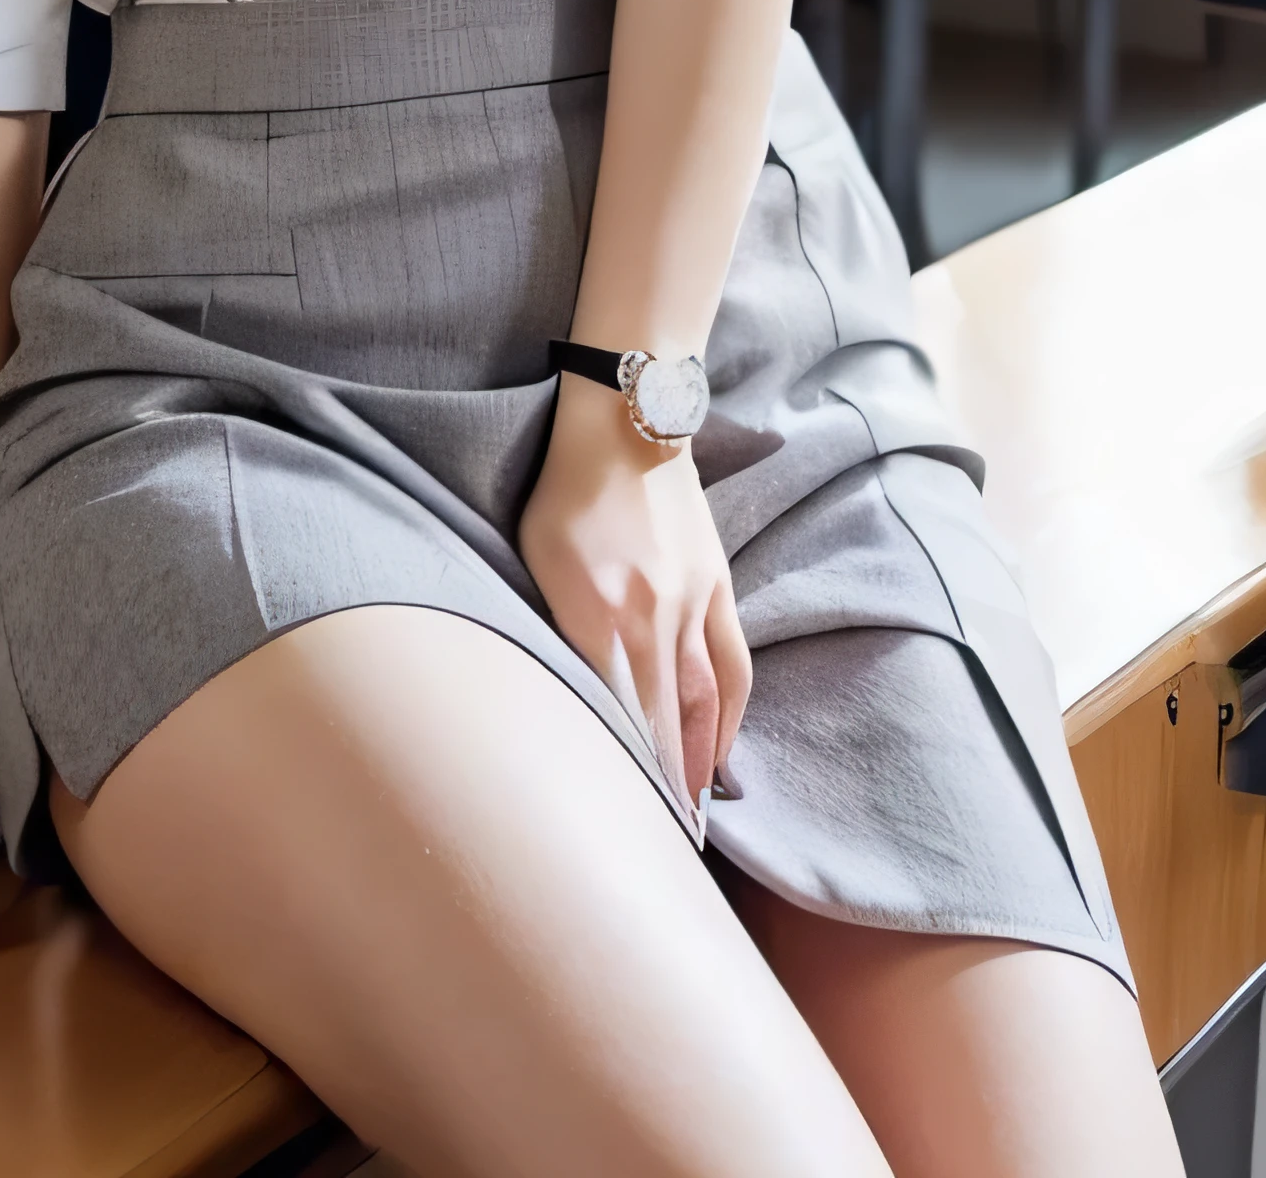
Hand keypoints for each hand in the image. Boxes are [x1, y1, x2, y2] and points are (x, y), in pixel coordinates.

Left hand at [518, 379, 749, 815]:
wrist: (626, 423)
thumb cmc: (562, 492)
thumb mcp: (534, 561)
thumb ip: (554, 628)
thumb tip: (566, 690)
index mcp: (600, 615)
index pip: (622, 718)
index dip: (633, 777)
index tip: (630, 828)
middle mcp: (654, 617)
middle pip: (668, 723)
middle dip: (669, 786)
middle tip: (669, 842)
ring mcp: (694, 602)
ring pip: (707, 701)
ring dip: (704, 759)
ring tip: (697, 805)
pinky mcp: (718, 585)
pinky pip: (731, 664)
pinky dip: (731, 711)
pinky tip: (723, 741)